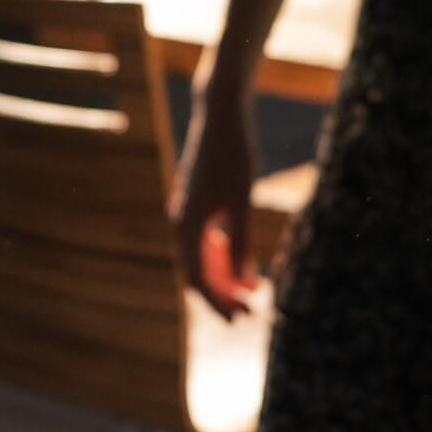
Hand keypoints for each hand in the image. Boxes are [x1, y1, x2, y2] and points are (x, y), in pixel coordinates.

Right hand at [169, 99, 261, 320]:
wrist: (220, 115)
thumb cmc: (233, 155)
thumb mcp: (242, 200)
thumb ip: (240, 240)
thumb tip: (243, 279)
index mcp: (187, 224)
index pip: (198, 278)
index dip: (220, 301)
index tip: (242, 317)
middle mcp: (181, 221)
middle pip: (196, 272)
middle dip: (221, 295)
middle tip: (248, 314)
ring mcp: (187, 212)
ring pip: (200, 257)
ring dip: (222, 277)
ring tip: (250, 293)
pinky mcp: (196, 202)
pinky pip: (204, 240)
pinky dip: (221, 256)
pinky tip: (243, 265)